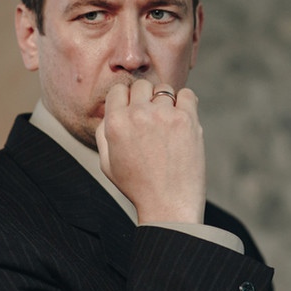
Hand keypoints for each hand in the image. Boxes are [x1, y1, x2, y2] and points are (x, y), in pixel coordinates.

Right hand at [96, 80, 205, 223]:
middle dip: (145, 99)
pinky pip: (187, 94)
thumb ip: (103, 132)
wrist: (169, 205)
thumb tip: (110, 110)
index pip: (119, 90)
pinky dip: (185, 102)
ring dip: (165, 102)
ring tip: (167, 123)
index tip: (134, 112)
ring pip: (163, 89)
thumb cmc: (138, 186)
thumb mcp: (106, 163)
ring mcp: (164, 115)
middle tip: (152, 119)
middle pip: (141, 86)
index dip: (126, 100)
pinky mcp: (186, 119)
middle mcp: (138, 114)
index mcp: (115, 123)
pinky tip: (182, 118)